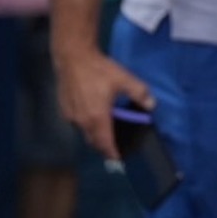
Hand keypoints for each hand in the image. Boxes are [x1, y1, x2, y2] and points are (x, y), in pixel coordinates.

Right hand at [54, 45, 151, 159]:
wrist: (73, 58)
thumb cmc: (99, 70)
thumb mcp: (124, 79)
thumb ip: (140, 93)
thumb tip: (151, 105)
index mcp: (97, 118)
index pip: (105, 144)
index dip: (112, 153)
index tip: (119, 159)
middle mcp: (82, 121)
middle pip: (94, 141)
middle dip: (104, 146)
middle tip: (115, 146)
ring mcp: (71, 116)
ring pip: (84, 133)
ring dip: (95, 135)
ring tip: (106, 131)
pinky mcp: (64, 110)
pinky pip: (77, 124)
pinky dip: (86, 125)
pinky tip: (94, 116)